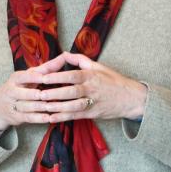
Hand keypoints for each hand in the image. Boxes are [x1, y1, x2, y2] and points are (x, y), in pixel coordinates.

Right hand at [0, 55, 70, 131]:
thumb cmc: (20, 86)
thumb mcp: (29, 76)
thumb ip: (47, 68)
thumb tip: (65, 56)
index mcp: (16, 79)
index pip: (24, 77)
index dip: (36, 78)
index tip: (46, 78)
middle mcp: (12, 91)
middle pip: (25, 93)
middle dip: (37, 94)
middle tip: (50, 95)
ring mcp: (13, 105)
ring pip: (28, 107)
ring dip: (41, 107)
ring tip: (54, 107)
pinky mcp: (16, 117)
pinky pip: (28, 118)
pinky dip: (39, 118)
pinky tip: (49, 118)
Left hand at [27, 53, 147, 121]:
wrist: (131, 98)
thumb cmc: (112, 80)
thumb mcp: (98, 66)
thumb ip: (80, 60)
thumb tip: (64, 53)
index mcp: (91, 76)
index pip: (72, 75)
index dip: (57, 76)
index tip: (43, 77)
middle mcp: (91, 89)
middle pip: (71, 91)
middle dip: (54, 93)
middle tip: (39, 94)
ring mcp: (92, 102)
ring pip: (73, 105)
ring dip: (58, 107)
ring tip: (43, 107)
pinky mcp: (93, 113)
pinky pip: (76, 116)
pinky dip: (63, 117)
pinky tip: (51, 118)